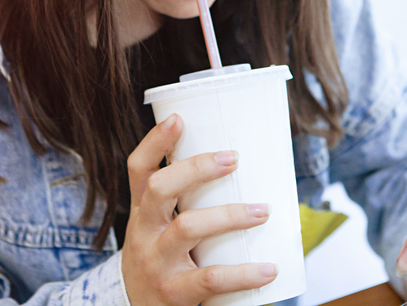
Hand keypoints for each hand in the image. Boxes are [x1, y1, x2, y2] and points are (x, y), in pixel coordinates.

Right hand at [120, 113, 278, 305]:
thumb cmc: (161, 256)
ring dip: (229, 215)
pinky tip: (268, 268)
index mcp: (142, 210)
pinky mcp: (174, 292)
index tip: (178, 118)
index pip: (138, 169)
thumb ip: (186, 199)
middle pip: (159, 189)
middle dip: (196, 169)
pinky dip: (244, 274)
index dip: (154, 142)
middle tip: (233, 158)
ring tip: (262, 210)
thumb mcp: (159, 225)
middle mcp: (144, 232)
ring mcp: (157, 262)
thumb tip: (240, 162)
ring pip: (187, 228)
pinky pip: (211, 278)